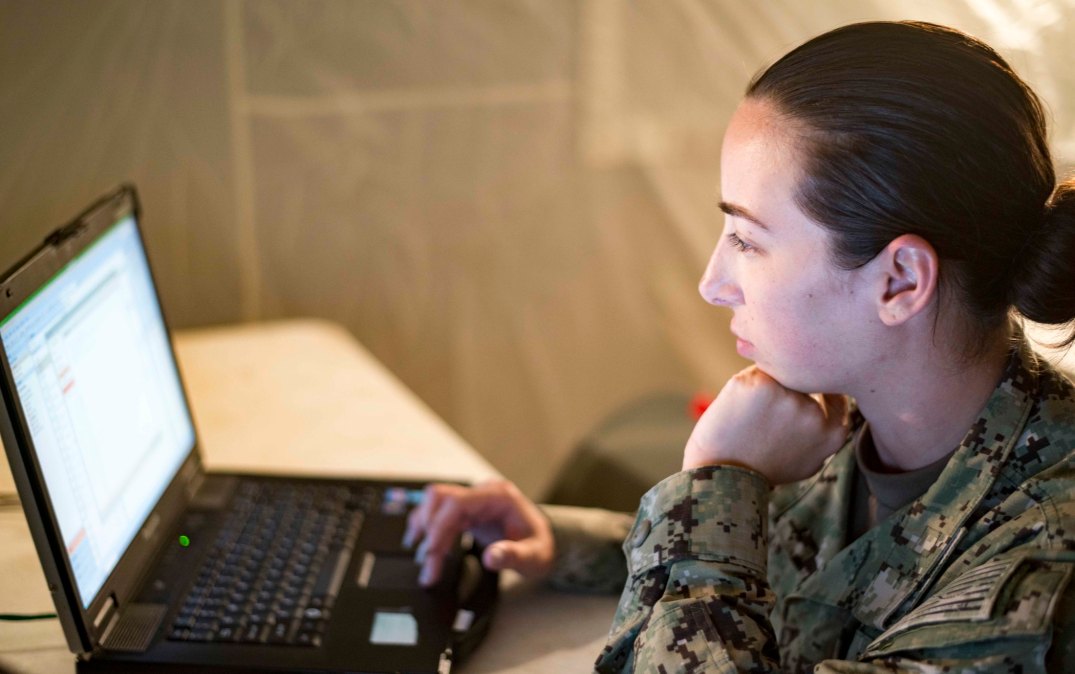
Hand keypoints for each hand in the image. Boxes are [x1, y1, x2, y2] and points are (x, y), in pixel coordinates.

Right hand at [403, 480, 554, 586]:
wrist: (547, 541)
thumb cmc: (541, 546)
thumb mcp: (534, 556)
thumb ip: (513, 556)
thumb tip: (492, 557)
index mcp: (499, 496)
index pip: (457, 502)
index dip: (439, 525)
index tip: (431, 552)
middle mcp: (483, 493)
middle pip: (441, 498)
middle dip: (428, 530)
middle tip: (427, 564)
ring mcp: (474, 501)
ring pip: (436, 504)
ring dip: (424, 529)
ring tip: (423, 561)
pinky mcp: (468, 512)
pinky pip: (440, 514)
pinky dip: (429, 529)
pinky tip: (424, 547)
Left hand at [682, 366, 848, 484]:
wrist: (724, 474)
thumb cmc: (764, 468)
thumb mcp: (809, 461)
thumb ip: (824, 434)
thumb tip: (835, 403)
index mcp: (831, 432)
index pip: (835, 396)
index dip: (818, 393)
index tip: (804, 395)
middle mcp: (813, 412)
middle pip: (803, 382)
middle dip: (786, 391)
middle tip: (763, 417)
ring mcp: (787, 395)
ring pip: (778, 374)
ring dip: (765, 387)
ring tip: (749, 417)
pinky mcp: (760, 384)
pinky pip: (755, 373)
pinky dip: (745, 386)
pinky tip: (737, 408)